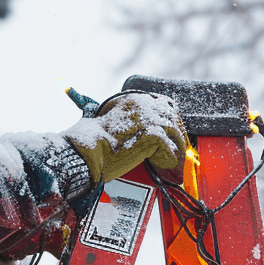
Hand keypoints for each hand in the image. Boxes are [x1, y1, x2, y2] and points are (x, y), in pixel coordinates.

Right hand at [62, 92, 187, 182]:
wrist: (84, 152)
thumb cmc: (92, 142)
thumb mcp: (113, 124)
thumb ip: (130, 122)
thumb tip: (148, 133)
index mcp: (133, 99)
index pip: (164, 104)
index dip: (171, 120)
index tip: (173, 133)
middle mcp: (143, 104)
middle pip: (172, 117)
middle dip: (177, 134)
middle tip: (179, 149)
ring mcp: (148, 118)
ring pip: (174, 132)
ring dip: (176, 147)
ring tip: (174, 160)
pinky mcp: (151, 134)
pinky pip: (169, 147)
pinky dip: (169, 158)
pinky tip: (163, 164)